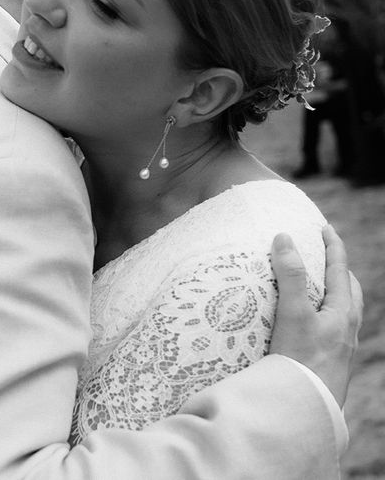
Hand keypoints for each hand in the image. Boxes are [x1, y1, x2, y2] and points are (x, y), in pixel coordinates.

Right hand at [269, 225, 362, 406]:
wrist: (305, 408)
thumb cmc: (302, 359)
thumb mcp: (294, 312)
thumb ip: (290, 275)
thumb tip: (284, 238)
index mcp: (343, 313)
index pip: (340, 270)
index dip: (333, 246)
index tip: (325, 228)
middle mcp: (346, 330)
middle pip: (350, 292)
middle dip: (339, 272)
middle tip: (326, 258)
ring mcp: (340, 348)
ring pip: (344, 314)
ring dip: (333, 296)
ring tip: (318, 290)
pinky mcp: (328, 363)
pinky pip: (332, 331)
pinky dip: (323, 318)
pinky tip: (308, 326)